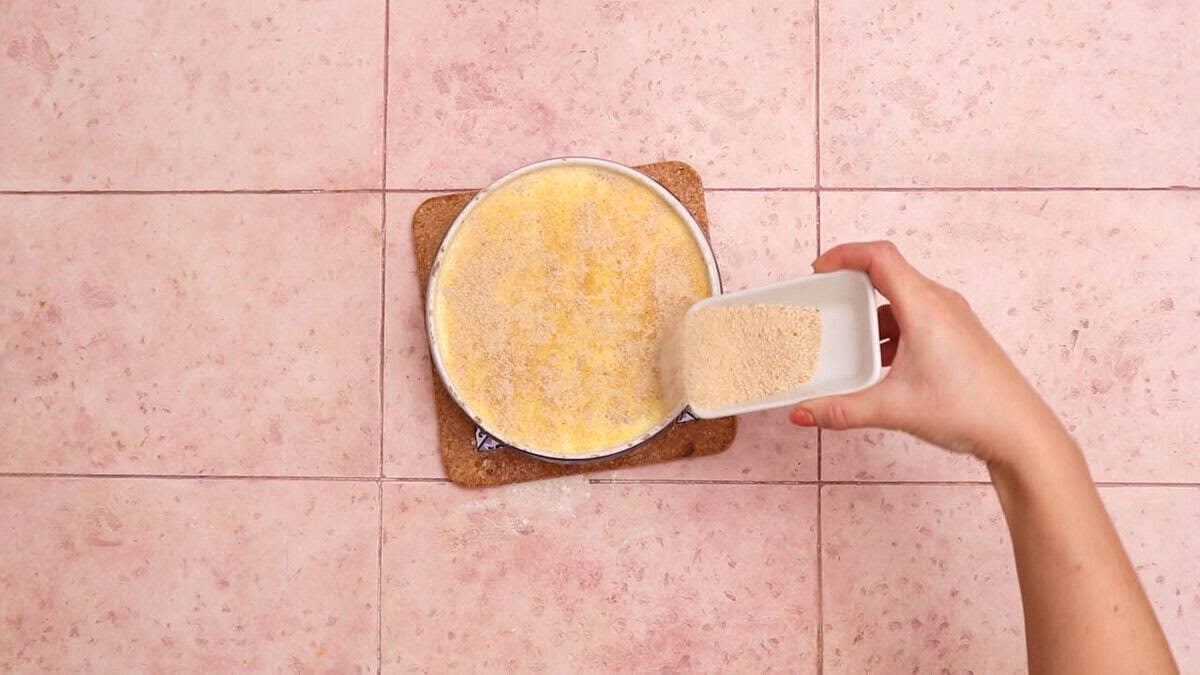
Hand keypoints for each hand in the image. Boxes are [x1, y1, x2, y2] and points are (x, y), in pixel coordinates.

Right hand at [789, 241, 1061, 463]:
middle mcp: (940, 303)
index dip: (844, 254)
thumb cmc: (969, 410)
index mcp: (924, 307)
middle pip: (887, 275)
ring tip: (850, 342)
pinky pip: (916, 317)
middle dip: (851, 288)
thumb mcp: (894, 409)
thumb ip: (841, 410)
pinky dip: (891, 331)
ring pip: (901, 299)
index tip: (818, 270)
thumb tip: (801, 413)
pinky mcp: (958, 335)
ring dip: (872, 314)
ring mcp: (953, 318)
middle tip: (826, 306)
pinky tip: (881, 363)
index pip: (879, 256)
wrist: (1019, 432)